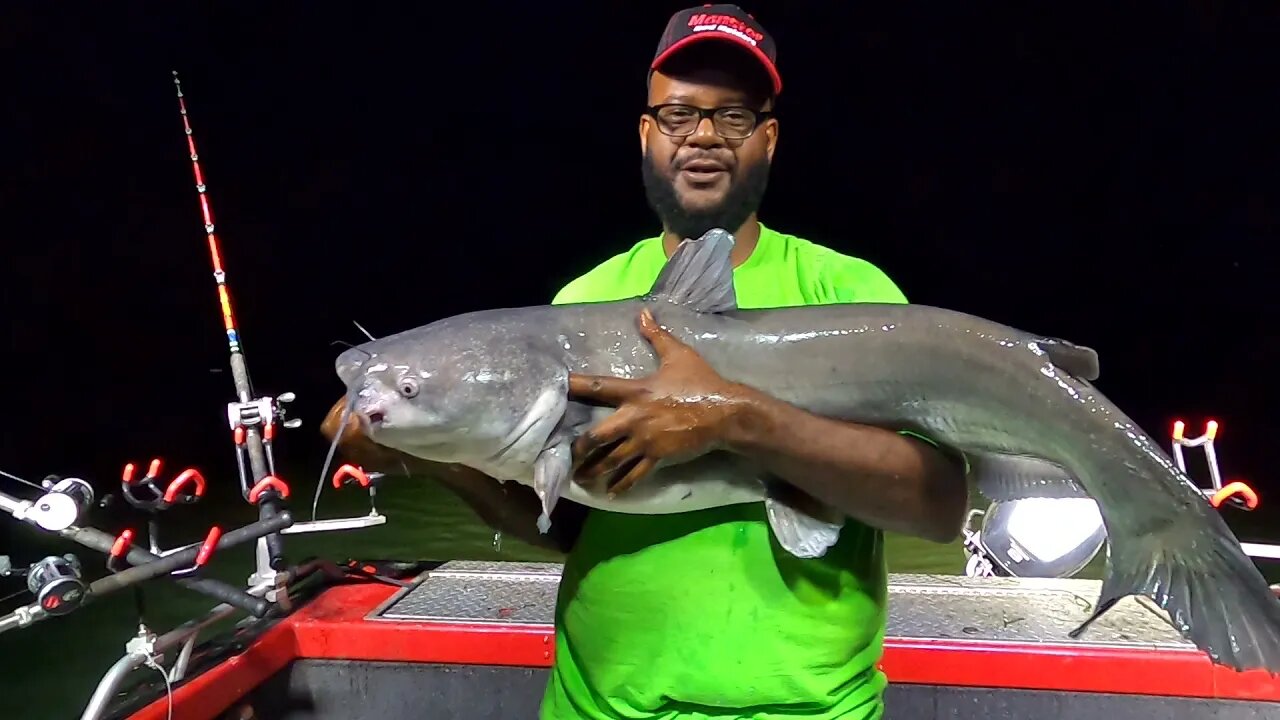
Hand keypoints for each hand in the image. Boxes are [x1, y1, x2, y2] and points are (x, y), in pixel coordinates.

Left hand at [568, 308, 757, 495]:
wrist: (724, 411)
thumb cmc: (700, 381)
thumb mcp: (678, 354)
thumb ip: (657, 335)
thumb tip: (643, 312)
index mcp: (636, 392)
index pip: (599, 387)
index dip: (577, 386)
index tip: (559, 386)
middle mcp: (635, 418)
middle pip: (597, 436)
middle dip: (580, 448)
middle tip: (567, 455)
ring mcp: (645, 440)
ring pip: (612, 459)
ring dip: (594, 470)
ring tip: (581, 478)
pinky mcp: (658, 456)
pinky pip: (635, 473)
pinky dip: (622, 484)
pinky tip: (611, 492)